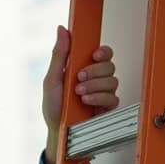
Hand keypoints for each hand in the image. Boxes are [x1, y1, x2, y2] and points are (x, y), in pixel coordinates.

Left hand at [42, 25, 120, 163]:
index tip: (94, 55)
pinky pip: (113, 98)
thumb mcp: (52, 80)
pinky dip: (99, 98)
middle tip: (80, 78)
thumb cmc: (54, 109)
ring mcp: (102, 93)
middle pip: (109, 65)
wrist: (59, 133)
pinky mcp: (108, 108)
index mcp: (83, 69)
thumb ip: (59, 55)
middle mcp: (95, 79)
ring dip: (94, 85)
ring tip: (79, 93)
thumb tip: (62, 30)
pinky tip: (87, 102)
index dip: (103, 52)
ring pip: (112, 80)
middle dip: (95, 71)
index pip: (102, 54)